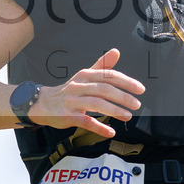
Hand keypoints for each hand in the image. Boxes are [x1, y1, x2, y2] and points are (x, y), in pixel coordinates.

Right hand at [29, 49, 144, 137]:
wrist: (43, 103)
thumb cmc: (70, 90)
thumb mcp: (84, 76)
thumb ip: (102, 66)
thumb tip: (116, 51)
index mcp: (85, 75)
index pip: (108, 75)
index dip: (126, 82)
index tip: (140, 89)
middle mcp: (78, 86)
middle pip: (103, 89)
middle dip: (122, 96)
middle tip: (137, 104)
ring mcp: (72, 101)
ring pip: (96, 104)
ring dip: (114, 110)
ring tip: (128, 116)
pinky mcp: (67, 116)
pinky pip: (86, 121)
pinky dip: (99, 127)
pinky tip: (111, 132)